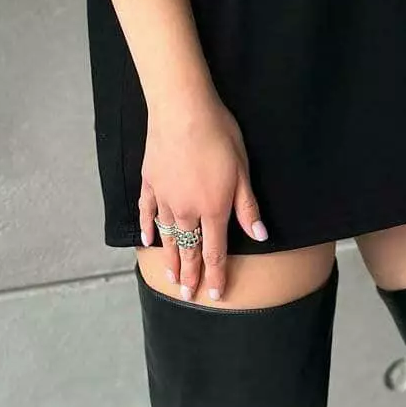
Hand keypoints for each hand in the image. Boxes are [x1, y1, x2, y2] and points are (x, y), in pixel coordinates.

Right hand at [139, 86, 267, 299]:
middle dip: (190, 276)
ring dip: (170, 258)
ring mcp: (165, 197)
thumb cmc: (219, 135)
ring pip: (167, 236)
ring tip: (171, 278)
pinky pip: (146, 211)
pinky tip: (146, 239)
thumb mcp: (243, 170)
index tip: (214, 295)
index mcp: (213, 208)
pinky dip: (146, 227)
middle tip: (188, 296)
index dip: (215, 276)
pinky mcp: (150, 181)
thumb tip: (259, 236)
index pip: (215, 252)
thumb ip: (247, 206)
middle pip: (189, 250)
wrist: (183, 110)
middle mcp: (186, 210)